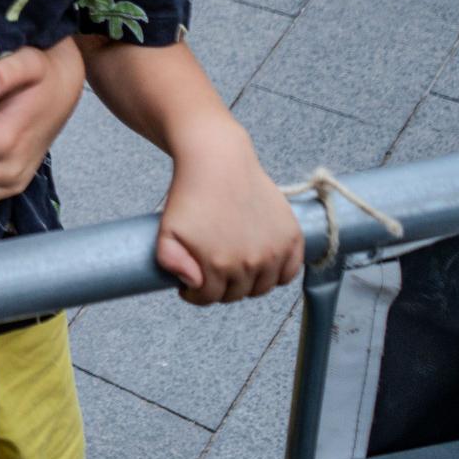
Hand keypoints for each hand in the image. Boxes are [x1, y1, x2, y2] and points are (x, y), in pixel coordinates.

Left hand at [157, 121, 302, 304]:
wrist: (218, 161)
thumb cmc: (191, 194)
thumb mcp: (167, 229)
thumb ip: (171, 262)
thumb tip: (192, 285)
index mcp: (219, 265)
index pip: (209, 298)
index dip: (196, 294)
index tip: (191, 285)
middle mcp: (251, 263)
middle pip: (237, 294)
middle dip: (220, 288)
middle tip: (211, 273)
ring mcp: (274, 251)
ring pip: (263, 287)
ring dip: (248, 284)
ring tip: (232, 268)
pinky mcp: (292, 237)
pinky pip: (290, 273)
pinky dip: (277, 274)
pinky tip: (261, 265)